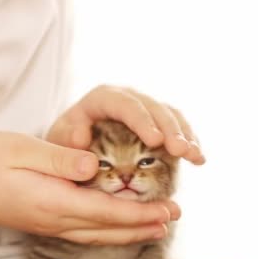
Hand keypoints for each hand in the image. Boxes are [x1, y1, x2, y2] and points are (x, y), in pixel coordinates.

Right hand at [0, 132, 179, 244]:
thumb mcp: (20, 149)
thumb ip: (59, 159)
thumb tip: (95, 165)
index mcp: (52, 199)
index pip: (106, 210)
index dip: (140, 211)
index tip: (168, 208)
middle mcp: (53, 218)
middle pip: (106, 228)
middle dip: (142, 224)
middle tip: (173, 218)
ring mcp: (45, 223)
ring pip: (96, 235)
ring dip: (127, 232)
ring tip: (153, 228)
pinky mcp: (39, 221)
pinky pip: (81, 233)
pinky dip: (105, 232)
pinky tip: (112, 227)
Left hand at [47, 84, 205, 164]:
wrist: (73, 149)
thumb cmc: (65, 145)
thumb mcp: (59, 142)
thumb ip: (66, 139)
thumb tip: (79, 136)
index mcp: (102, 98)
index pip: (123, 104)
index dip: (141, 120)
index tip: (154, 140)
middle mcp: (127, 99)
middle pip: (152, 107)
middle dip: (169, 128)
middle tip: (180, 151)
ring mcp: (144, 109)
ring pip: (170, 115)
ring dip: (185, 135)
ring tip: (195, 157)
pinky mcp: (157, 123)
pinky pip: (177, 127)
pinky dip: (188, 142)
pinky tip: (198, 159)